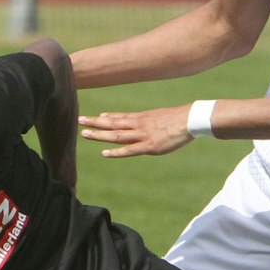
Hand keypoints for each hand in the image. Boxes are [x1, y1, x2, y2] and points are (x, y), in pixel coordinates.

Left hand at [78, 106, 192, 157]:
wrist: (190, 119)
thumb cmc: (177, 119)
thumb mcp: (157, 116)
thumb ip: (144, 119)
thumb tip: (135, 119)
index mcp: (141, 118)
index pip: (118, 117)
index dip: (104, 118)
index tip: (90, 118)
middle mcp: (138, 125)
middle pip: (112, 124)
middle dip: (95, 123)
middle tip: (79, 120)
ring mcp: (142, 135)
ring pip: (116, 135)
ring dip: (100, 135)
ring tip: (84, 133)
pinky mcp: (149, 146)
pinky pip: (130, 149)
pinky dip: (117, 152)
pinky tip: (105, 153)